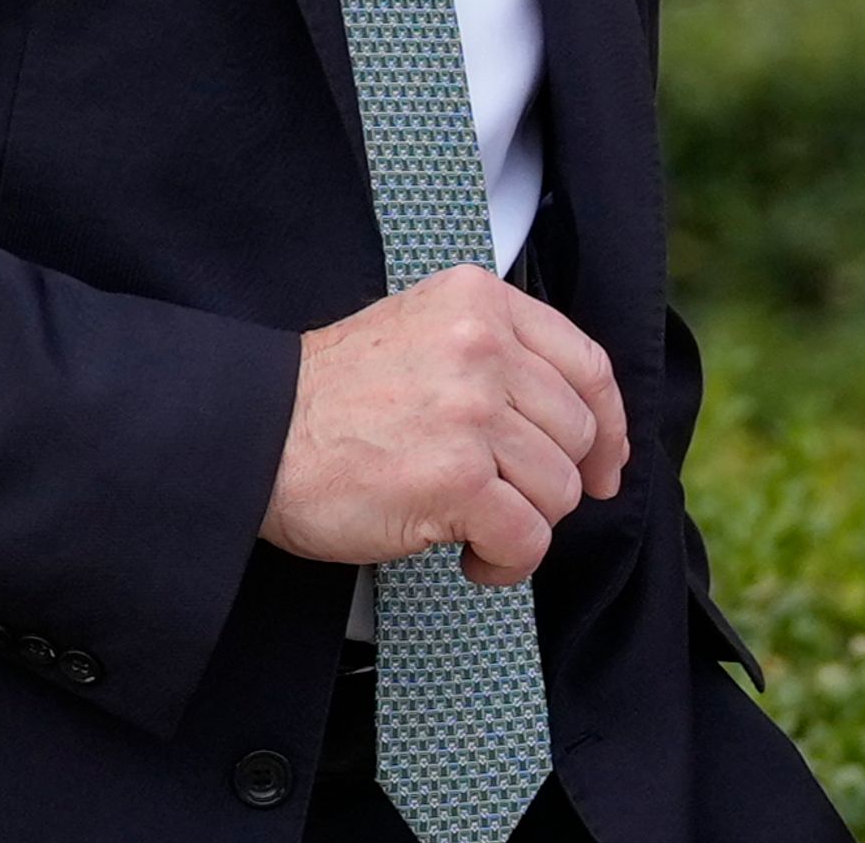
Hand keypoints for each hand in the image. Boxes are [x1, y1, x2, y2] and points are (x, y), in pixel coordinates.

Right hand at [263, 266, 631, 588]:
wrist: (256, 436)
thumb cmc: (333, 398)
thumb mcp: (423, 332)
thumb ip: (497, 354)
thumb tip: (586, 428)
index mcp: (480, 301)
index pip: (588, 365)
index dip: (608, 426)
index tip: (605, 465)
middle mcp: (483, 346)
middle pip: (577, 433)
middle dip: (552, 483)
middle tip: (505, 503)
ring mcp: (472, 412)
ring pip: (558, 490)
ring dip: (523, 524)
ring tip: (474, 527)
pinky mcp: (456, 479)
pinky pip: (527, 538)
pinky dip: (506, 562)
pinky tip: (470, 556)